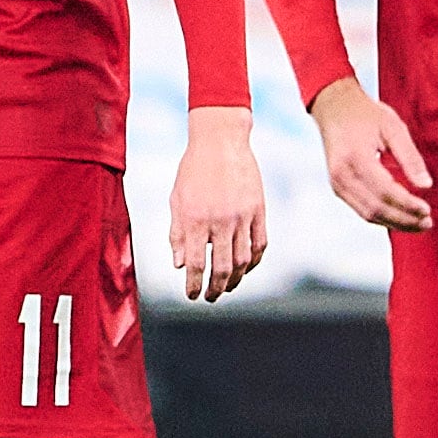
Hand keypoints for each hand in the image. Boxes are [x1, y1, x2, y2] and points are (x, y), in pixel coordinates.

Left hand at [170, 106, 266, 300]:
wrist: (220, 140)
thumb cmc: (193, 169)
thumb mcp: (176, 200)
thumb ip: (177, 234)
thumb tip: (179, 265)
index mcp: (196, 219)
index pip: (196, 264)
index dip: (193, 285)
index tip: (191, 295)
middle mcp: (221, 221)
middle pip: (223, 268)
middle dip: (216, 288)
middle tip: (210, 296)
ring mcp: (243, 217)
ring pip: (244, 261)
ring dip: (236, 279)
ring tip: (228, 286)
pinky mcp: (259, 210)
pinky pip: (260, 244)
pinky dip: (254, 261)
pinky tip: (247, 267)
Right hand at [309, 77, 432, 230]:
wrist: (333, 107)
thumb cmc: (364, 114)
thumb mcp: (393, 127)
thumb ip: (410, 157)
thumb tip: (426, 185)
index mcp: (355, 157)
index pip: (385, 191)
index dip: (407, 205)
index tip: (427, 210)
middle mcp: (341, 175)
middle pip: (376, 208)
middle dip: (404, 220)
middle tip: (428, 222)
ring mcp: (337, 183)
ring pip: (368, 214)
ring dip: (394, 223)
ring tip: (418, 224)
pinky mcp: (338, 187)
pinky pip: (361, 209)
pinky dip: (382, 217)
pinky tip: (400, 217)